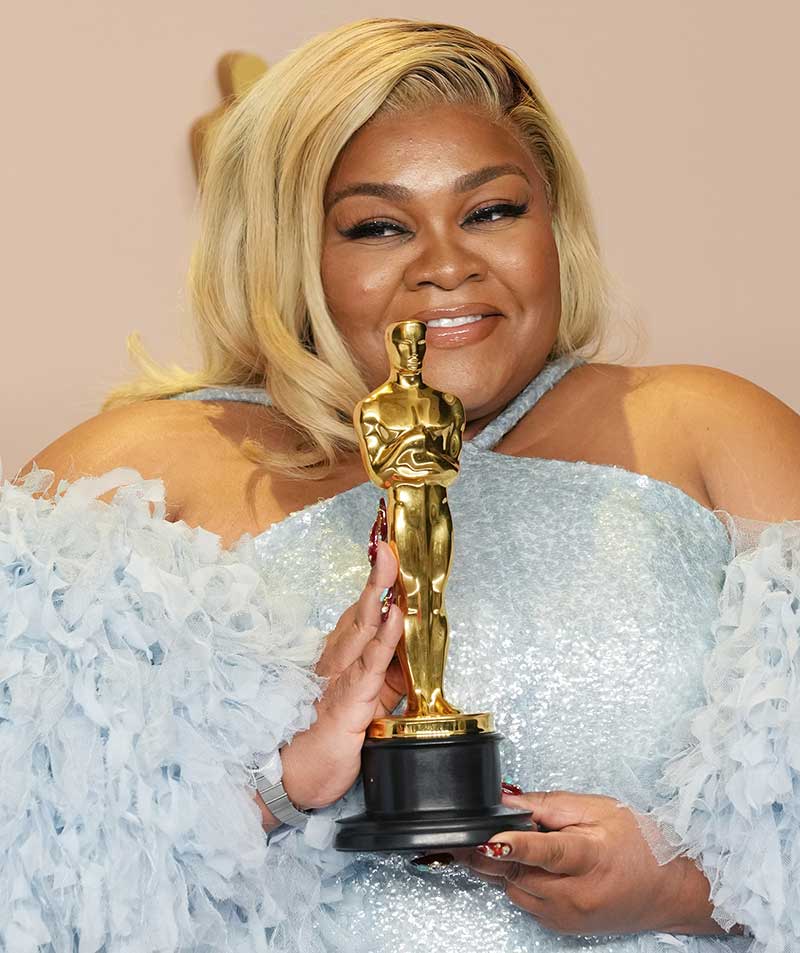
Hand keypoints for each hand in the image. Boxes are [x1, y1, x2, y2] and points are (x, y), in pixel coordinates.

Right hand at [278, 541, 403, 810]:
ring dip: (378, 593)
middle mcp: (335, 663)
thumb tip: (408, 654)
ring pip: (360, 629)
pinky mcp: (347, 702)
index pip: (358, 616)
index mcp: (338, 662)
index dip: (374, 585)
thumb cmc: (326, 746)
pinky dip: (384, 637)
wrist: (293, 782)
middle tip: (388, 546)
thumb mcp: (365, 707)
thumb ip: (385, 680)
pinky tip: (394, 615)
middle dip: (376, 576)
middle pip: (358, 612)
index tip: (387, 556)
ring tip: (391, 564)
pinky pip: (370, 664)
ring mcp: (339, 680)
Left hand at [461, 790, 726, 936]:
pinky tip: (526, 864)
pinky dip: (517, 881)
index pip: (549, 852)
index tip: (492, 839)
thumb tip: (508, 801)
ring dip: (502, 867)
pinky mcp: (560, 926)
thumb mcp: (599, 810)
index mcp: (590, 858)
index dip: (518, 844)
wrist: (668, 891)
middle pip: (519, 873)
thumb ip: (550, 805)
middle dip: (491, 852)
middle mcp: (576, 895)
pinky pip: (524, 902)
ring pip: (514, 889)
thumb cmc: (640, 844)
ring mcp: (567, 915)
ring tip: (501, 843)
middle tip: (470, 832)